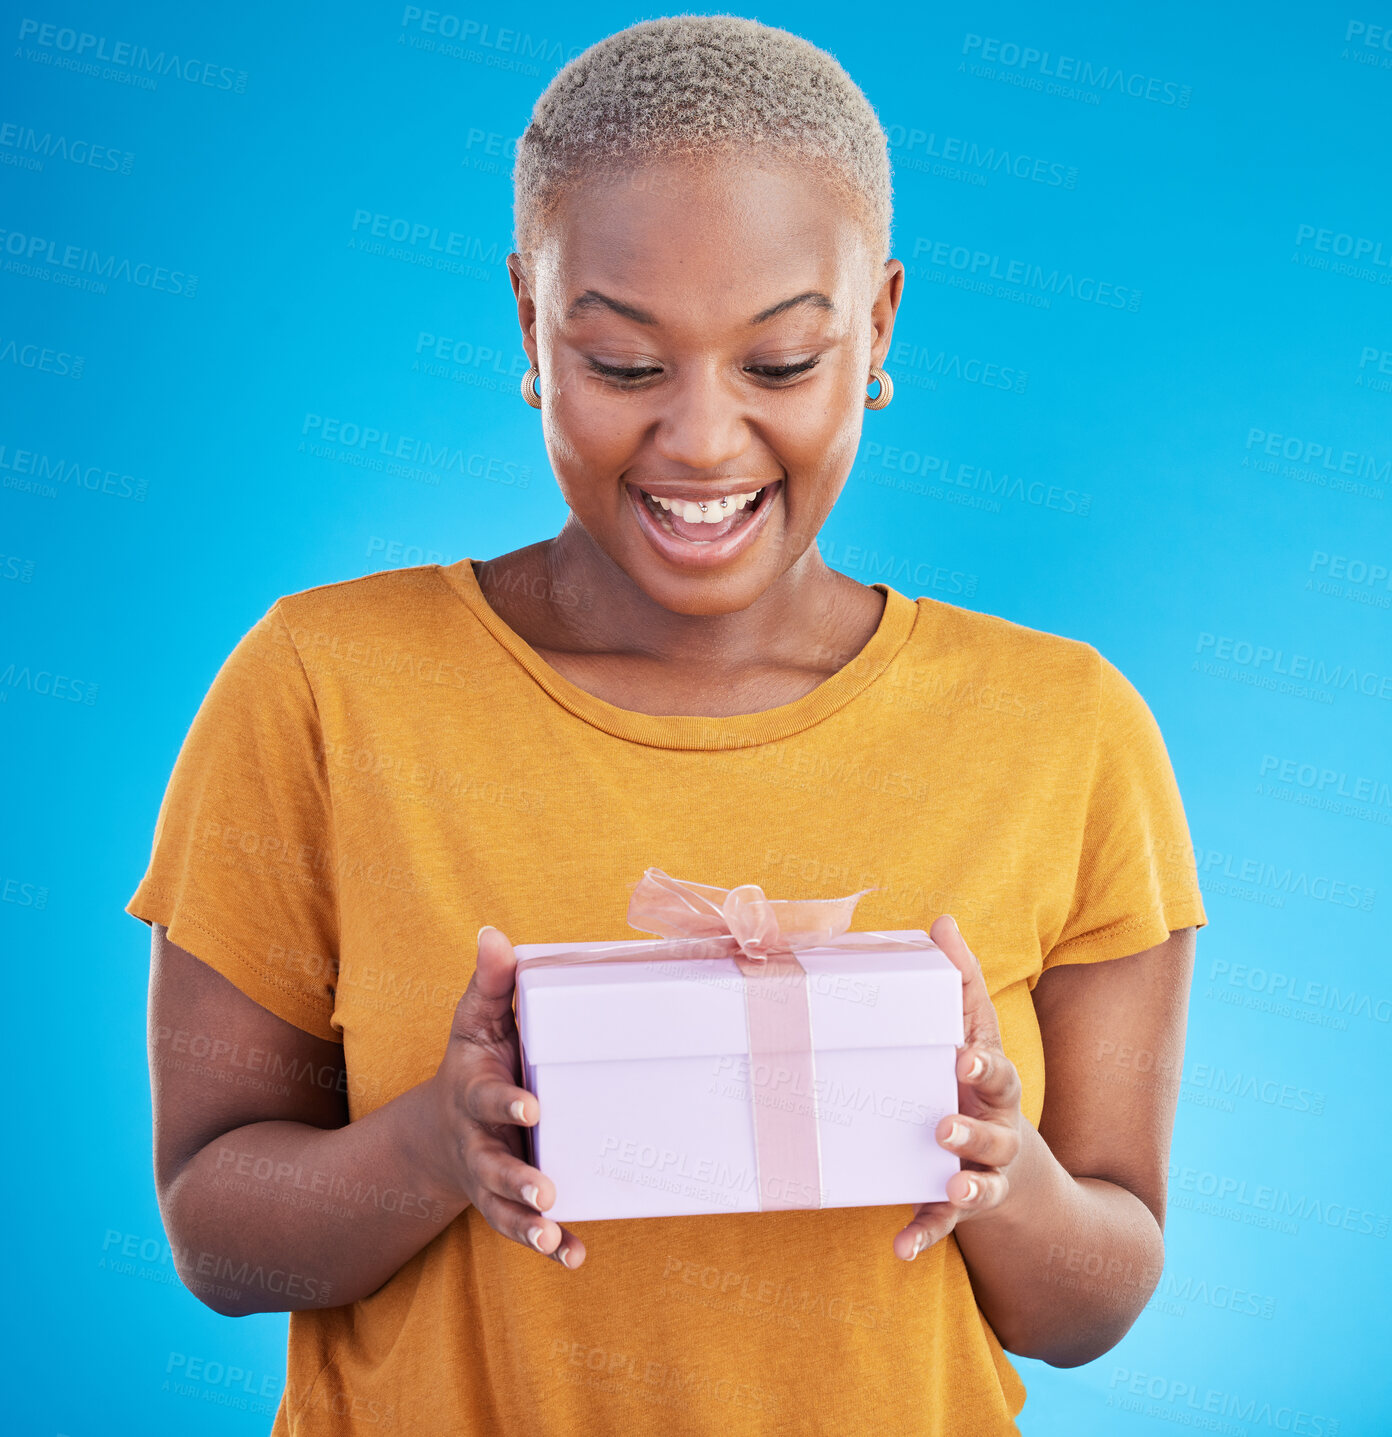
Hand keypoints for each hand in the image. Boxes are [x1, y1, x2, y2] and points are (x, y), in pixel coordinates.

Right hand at [423, 925, 584, 1267]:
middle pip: (492, 1165)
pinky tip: (573, 1255)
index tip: (532, 1106)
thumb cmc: (475, 1061)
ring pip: (503, 1207)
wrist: (443, 1126)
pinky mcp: (505, 1203)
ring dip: (528, 1223)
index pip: (486, 1098)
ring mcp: (489, 1177)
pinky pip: (522, 1230)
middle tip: (546, 1191)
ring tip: (552, 1231)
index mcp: (473, 1092)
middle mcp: (478, 1140)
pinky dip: (549, 1247)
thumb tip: (495, 933)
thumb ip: (492, 981)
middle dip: (516, 1178)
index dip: (506, 1102)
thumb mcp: (477, 1018)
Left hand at [895, 914, 1023, 1260]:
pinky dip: (925, 1236)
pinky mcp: (963, 1210)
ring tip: (952, 1188)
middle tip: (944, 1126)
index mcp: (994, 1085)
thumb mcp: (978, 1040)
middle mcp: (998, 1130)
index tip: (962, 1052)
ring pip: (981, 1184)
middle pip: (995, 1129)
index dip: (982, 1059)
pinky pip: (944, 1227)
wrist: (1030, 1183)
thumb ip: (962, 984)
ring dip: (967, 1188)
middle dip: (974, 1128)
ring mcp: (986, 1174)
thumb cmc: (985, 1090)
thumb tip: (943, 919)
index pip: (995, 1066)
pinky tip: (900, 1248)